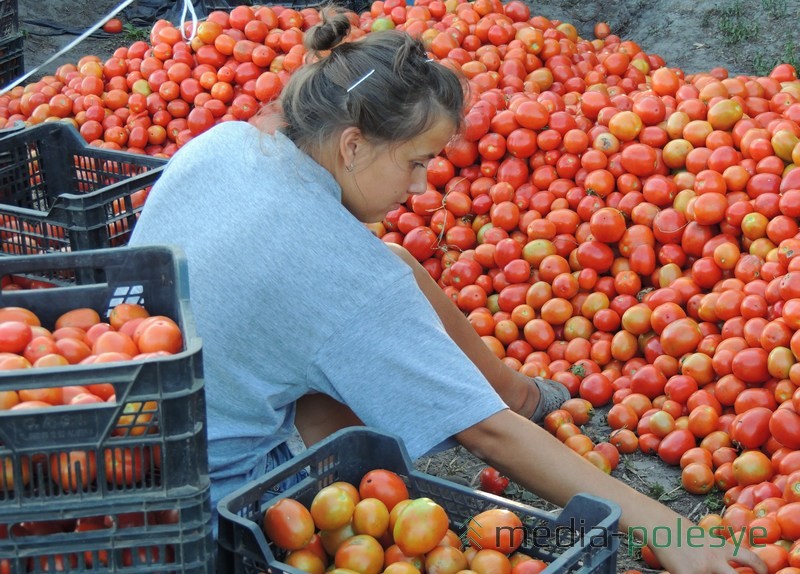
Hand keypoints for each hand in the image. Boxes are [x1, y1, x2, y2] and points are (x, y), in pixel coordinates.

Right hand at [645, 524, 766, 573]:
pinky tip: (682, 572)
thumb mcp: (703, 538)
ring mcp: (701, 569)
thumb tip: (725, 563)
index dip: (761, 568)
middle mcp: (715, 560)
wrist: (659, 525)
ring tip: (702, 572)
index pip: (751, 559)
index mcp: (721, 548)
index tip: (762, 573)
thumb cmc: (679, 530)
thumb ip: (716, 551)